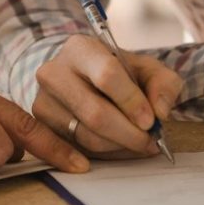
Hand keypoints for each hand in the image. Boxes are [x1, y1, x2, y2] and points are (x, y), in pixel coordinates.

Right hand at [31, 34, 181, 158]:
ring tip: (138, 143)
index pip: (107, 75)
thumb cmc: (116, 72)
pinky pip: (69, 149)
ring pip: (86, 136)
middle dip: (128, 133)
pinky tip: (107, 153)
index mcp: (80, 48)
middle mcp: (54, 72)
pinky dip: (95, 155)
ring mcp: (43, 100)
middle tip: (150, 141)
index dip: (131, 101)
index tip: (151, 120)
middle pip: (95, 113)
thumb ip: (163, 83)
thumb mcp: (145, 68)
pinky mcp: (40, 126)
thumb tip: (160, 111)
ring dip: (119, 147)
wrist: (79, 77)